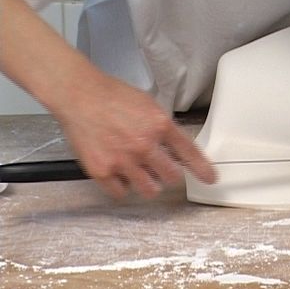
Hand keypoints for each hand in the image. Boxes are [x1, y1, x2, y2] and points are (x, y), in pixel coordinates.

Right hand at [56, 75, 215, 198]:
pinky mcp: (102, 171)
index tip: (210, 178)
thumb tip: (176, 147)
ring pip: (149, 190)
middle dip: (171, 175)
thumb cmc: (112, 96)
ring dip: (149, 184)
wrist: (79, 96)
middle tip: (164, 170)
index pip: (189, 152)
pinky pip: (121, 193)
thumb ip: (163, 126)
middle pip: (172, 177)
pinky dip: (123, 186)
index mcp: (160, 125)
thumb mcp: (149, 104)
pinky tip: (120, 173)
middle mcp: (144, 145)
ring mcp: (123, 160)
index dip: (202, 169)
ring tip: (140, 172)